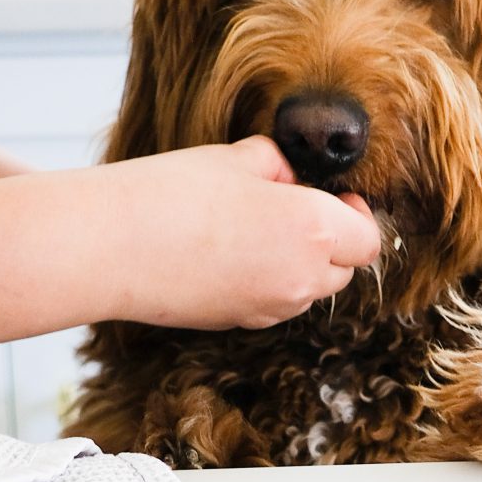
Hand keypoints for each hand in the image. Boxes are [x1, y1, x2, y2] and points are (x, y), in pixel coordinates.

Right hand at [96, 138, 381, 330]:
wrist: (113, 246)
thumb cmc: (173, 194)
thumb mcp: (237, 159)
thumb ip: (278, 167)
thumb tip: (289, 178)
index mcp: (314, 231)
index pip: (368, 240)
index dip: (357, 216)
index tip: (334, 196)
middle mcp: (301, 279)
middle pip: (342, 272)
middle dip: (330, 242)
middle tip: (292, 208)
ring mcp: (270, 308)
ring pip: (307, 290)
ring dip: (297, 263)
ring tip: (251, 228)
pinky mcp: (238, 323)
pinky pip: (272, 302)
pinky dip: (266, 280)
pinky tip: (227, 253)